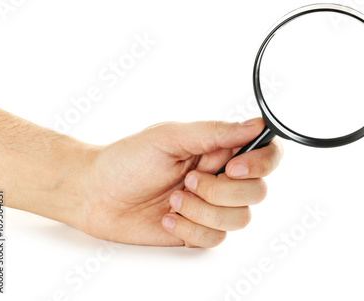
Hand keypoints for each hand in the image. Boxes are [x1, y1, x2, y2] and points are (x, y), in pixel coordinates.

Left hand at [80, 118, 282, 246]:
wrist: (97, 194)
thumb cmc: (127, 160)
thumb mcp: (169, 137)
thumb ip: (214, 132)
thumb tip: (255, 124)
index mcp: (219, 150)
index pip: (266, 155)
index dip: (261, 163)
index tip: (233, 167)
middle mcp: (221, 178)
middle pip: (258, 192)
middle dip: (220, 190)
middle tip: (188, 180)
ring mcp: (212, 207)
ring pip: (240, 219)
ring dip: (203, 210)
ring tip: (174, 199)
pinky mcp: (199, 231)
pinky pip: (216, 239)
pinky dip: (190, 228)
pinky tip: (168, 216)